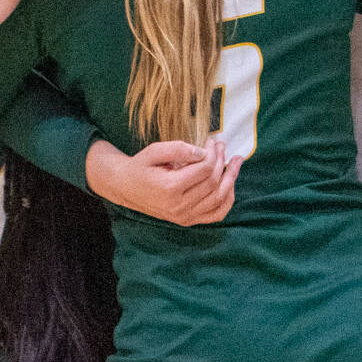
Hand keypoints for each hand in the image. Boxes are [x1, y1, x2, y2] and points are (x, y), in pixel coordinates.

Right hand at [88, 139, 239, 225]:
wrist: (125, 187)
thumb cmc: (140, 166)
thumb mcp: (154, 151)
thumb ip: (178, 149)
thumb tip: (203, 151)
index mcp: (169, 188)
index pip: (204, 170)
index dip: (213, 153)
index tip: (212, 141)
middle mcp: (178, 206)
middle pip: (213, 183)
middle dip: (222, 161)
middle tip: (222, 146)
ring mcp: (183, 217)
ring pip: (218, 199)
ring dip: (231, 179)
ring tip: (236, 162)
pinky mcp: (187, 221)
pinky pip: (215, 215)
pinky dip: (227, 200)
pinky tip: (231, 185)